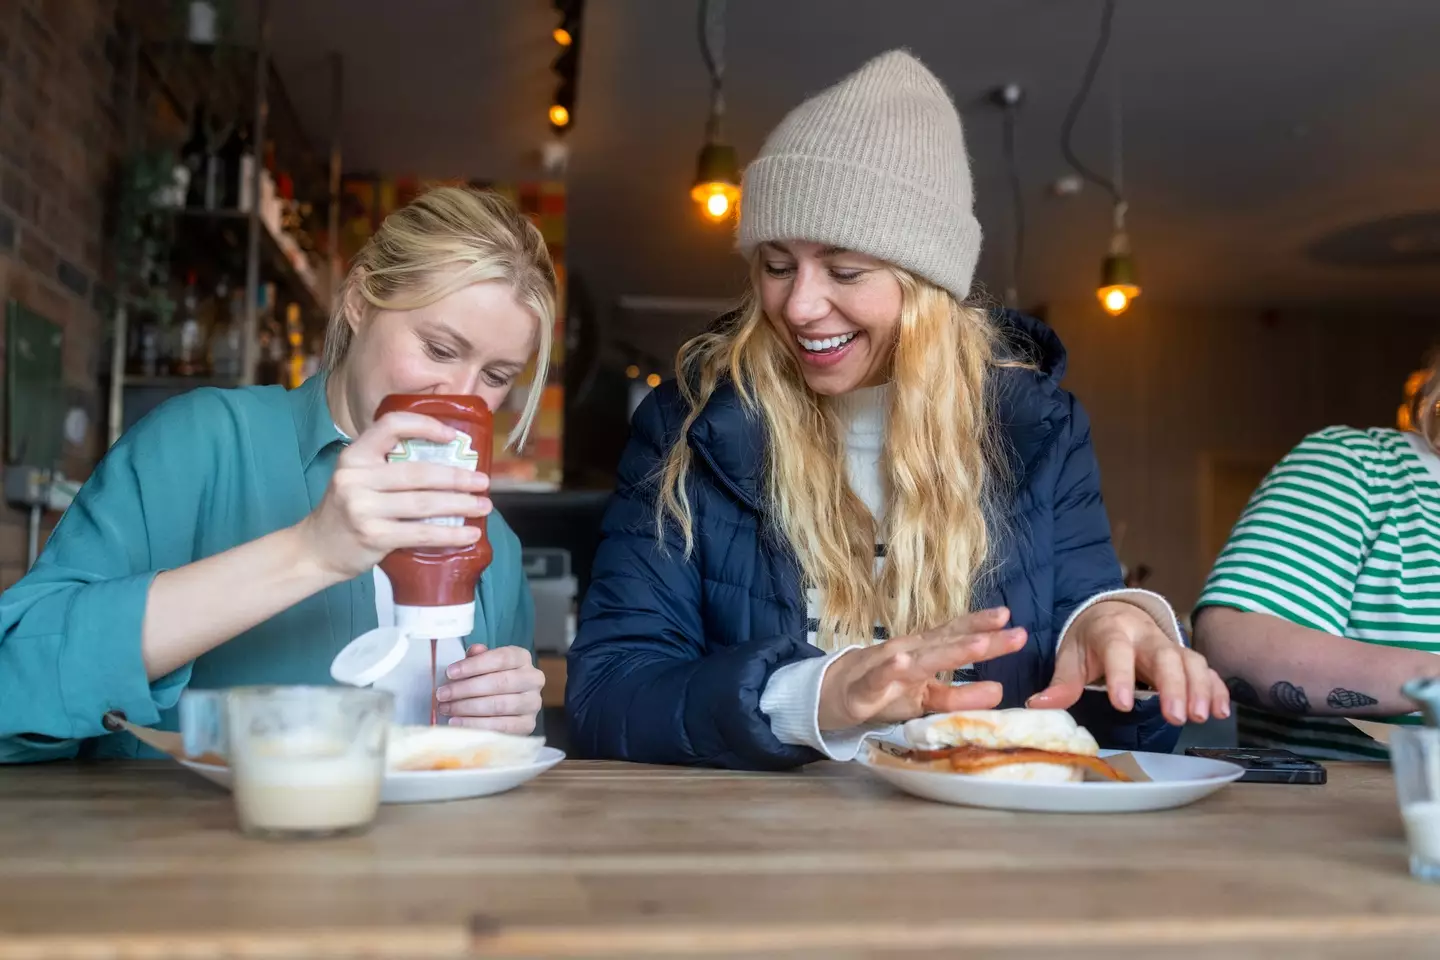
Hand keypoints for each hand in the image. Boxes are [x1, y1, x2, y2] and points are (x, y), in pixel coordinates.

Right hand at [297, 412, 491, 579]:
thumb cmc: (347, 510)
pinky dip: (450, 534)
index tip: (452, 436)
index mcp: (354, 456)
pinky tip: (470, 534)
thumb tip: (449, 463)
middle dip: (457, 477)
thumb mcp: (358, 477)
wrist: (315, 550)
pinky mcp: (373, 536)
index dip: (425, 425)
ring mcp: (363, 508)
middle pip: (418, 472)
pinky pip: (421, 534)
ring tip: (483, 505)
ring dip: (460, 504)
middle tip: (483, 481)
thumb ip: (389, 467)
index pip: (391, 426)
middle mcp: (356, 478)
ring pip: (424, 504)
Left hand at [436, 644, 544, 734]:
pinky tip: (457, 722)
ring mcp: (533, 703)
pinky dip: (476, 725)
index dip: (473, 665)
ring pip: (499, 705)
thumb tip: (474, 651)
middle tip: (442, 694)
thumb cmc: (490, 680)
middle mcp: (533, 679)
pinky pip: (501, 727)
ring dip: (468, 708)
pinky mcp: (528, 724)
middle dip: (466, 689)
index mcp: (522, 658)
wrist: (505, 706)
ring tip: (447, 709)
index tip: (449, 673)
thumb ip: (478, 657)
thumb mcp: (483, 665)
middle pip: (499, 683)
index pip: (500, 658)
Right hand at [816, 607, 1028, 730]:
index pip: (955, 635)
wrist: (832, 693)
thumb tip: (998, 691)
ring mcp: (887, 669)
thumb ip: (959, 695)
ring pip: (922, 659)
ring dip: (949, 651)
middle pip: (949, 645)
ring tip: (978, 645)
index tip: (1010, 618)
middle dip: (983, 640)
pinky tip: (902, 663)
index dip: (981, 626)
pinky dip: (889, 670)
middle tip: (1016, 634)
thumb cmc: (884, 690)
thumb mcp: (926, 697)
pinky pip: (879, 678)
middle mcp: (909, 654)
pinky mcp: (865, 689)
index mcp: (924, 652)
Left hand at [1028, 600, 1230, 725]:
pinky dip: (1216, 688)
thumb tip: (1039, 705)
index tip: (1121, 703)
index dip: (1121, 675)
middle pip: (1164, 655)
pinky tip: (1221, 711)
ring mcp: (1168, 644)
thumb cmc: (1089, 640)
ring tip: (1200, 717)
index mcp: (1111, 630)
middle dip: (1173, 685)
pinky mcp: (1184, 655)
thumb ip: (1062, 682)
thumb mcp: (1071, 656)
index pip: (1117, 650)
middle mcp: (1144, 635)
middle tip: (1176, 717)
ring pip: (1190, 660)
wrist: (1111, 613)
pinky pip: (1205, 668)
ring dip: (1199, 688)